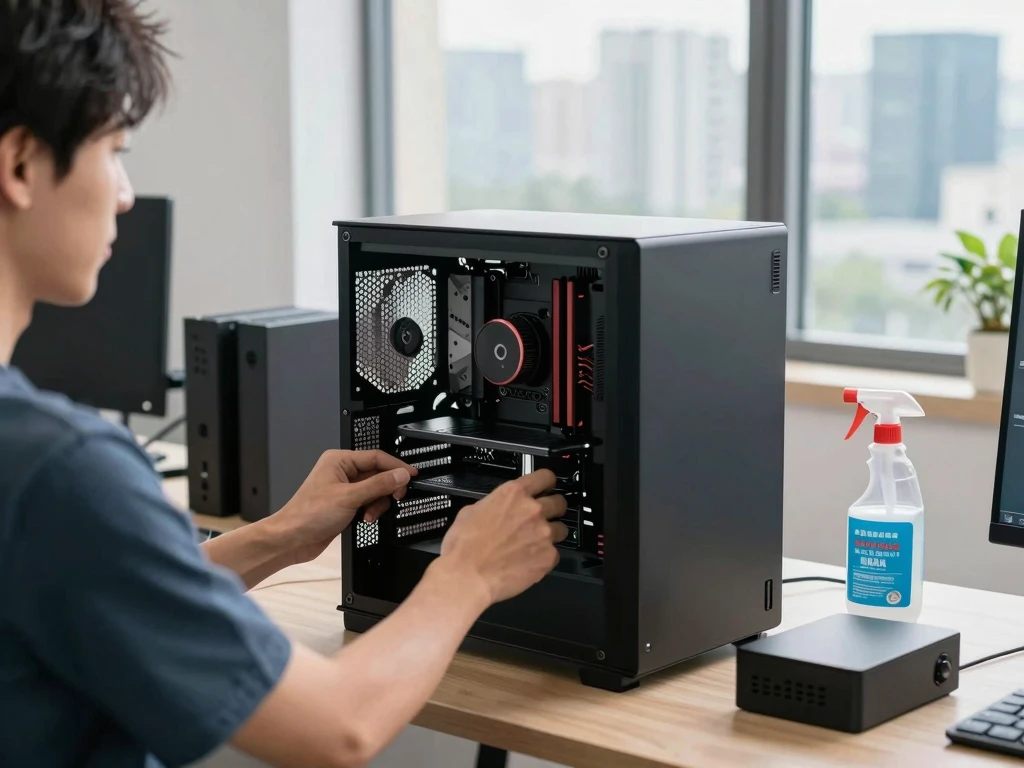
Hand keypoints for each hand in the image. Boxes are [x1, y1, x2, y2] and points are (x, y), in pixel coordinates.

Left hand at [271, 450, 417, 563]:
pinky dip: (370, 511)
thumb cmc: (308, 515)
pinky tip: (365, 519)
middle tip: (396, 497)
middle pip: (378, 474)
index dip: (396, 466)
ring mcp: (344, 489)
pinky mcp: (345, 504)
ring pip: (375, 490)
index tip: (411, 475)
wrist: (291, 539)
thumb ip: (378, 485)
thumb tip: (400, 476)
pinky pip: (368, 502)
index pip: (376, 457)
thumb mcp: (349, 498)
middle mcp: (342, 472)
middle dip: (386, 489)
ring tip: (370, 514)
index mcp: (339, 461)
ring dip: (378, 503)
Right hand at [435, 469, 567, 604]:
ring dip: (551, 534)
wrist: (467, 576)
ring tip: (535, 544)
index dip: (548, 482)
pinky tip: (528, 562)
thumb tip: (498, 507)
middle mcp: (533, 510)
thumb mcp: (472, 511)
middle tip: (544, 518)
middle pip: (560, 502)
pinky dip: (545, 558)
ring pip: (562, 529)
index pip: (545, 477)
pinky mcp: (548, 557)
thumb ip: (494, 504)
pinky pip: (554, 554)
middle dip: (554, 509)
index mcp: (513, 494)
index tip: (549, 487)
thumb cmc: (464, 547)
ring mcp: (544, 533)